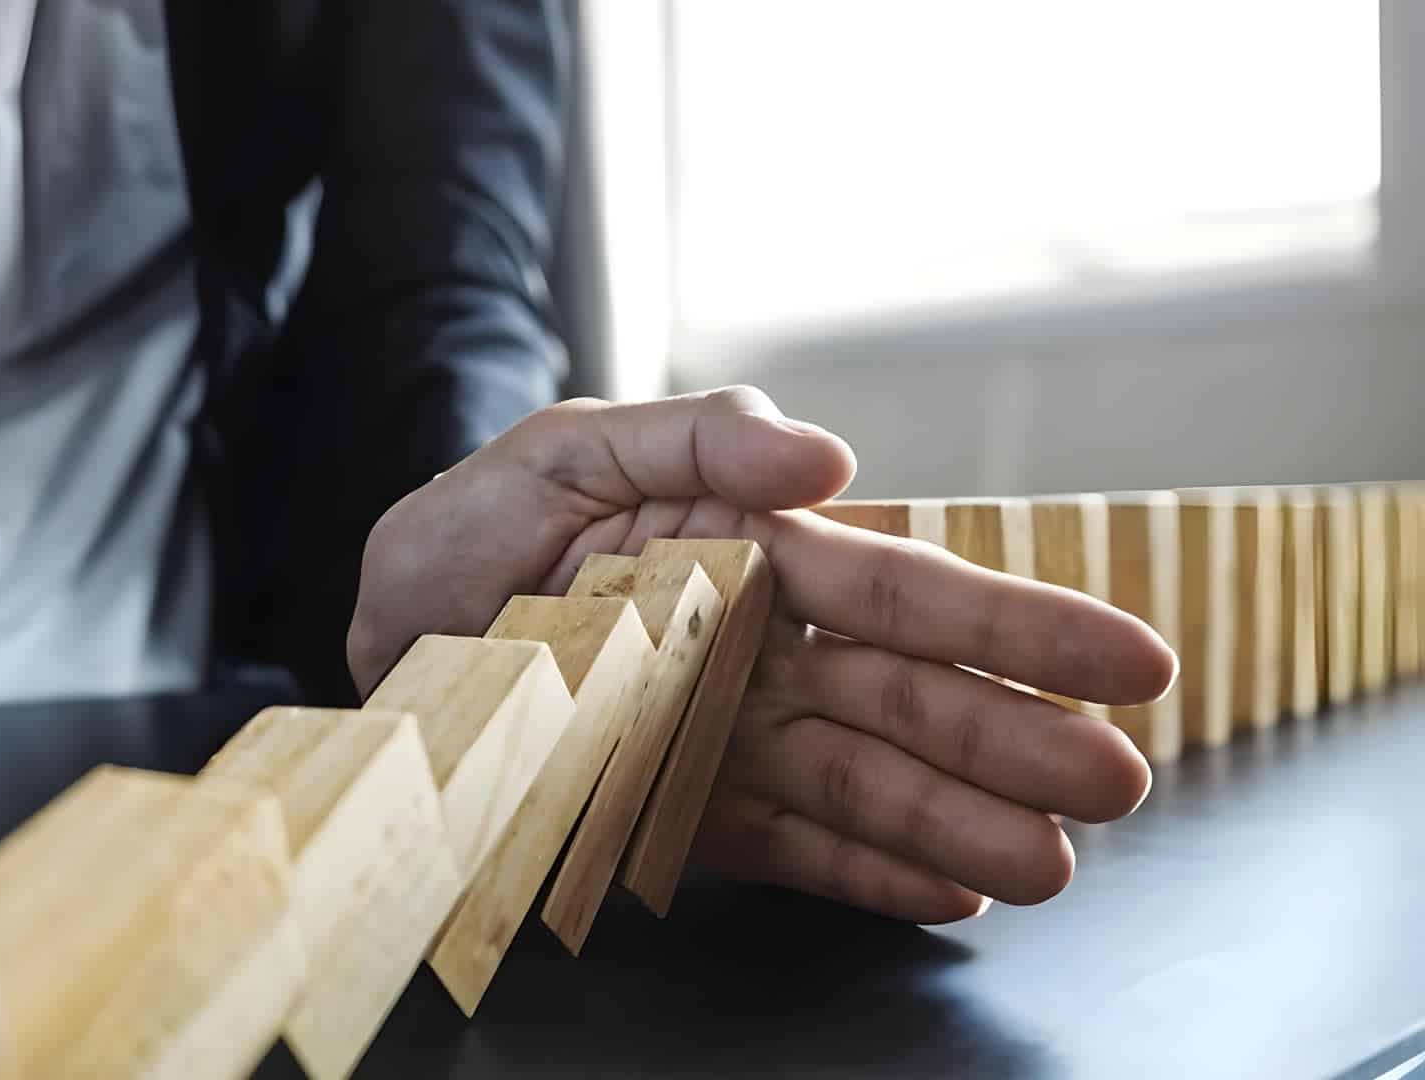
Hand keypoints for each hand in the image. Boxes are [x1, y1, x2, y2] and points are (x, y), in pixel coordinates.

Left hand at [349, 387, 1173, 921]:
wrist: (386, 637)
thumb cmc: (475, 529)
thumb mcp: (566, 449)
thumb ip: (697, 430)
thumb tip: (835, 455)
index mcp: (749, 549)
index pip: (900, 589)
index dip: (1014, 626)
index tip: (1127, 659)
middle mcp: (757, 648)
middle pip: (903, 696)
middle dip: (1011, 738)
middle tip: (1121, 783)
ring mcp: (724, 734)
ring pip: (859, 779)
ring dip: (953, 820)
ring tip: (1048, 866)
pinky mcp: (678, 810)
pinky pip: (782, 844)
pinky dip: (858, 870)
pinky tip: (946, 892)